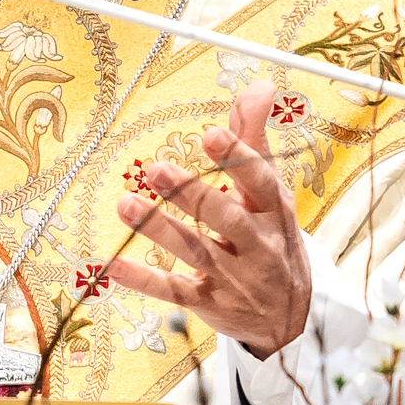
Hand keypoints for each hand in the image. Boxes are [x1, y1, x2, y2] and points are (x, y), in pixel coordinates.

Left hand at [107, 80, 310, 357]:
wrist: (291, 318)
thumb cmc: (273, 240)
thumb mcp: (271, 194)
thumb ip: (254, 139)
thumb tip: (260, 86)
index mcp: (275, 212)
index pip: (260, 182)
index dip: (236, 158)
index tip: (210, 133)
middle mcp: (256, 245)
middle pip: (225, 218)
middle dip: (192, 194)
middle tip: (158, 169)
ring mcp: (232, 277)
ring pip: (194, 251)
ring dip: (159, 228)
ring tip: (126, 204)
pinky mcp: (208, 303)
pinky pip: (173, 291)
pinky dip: (142, 279)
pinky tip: (113, 265)